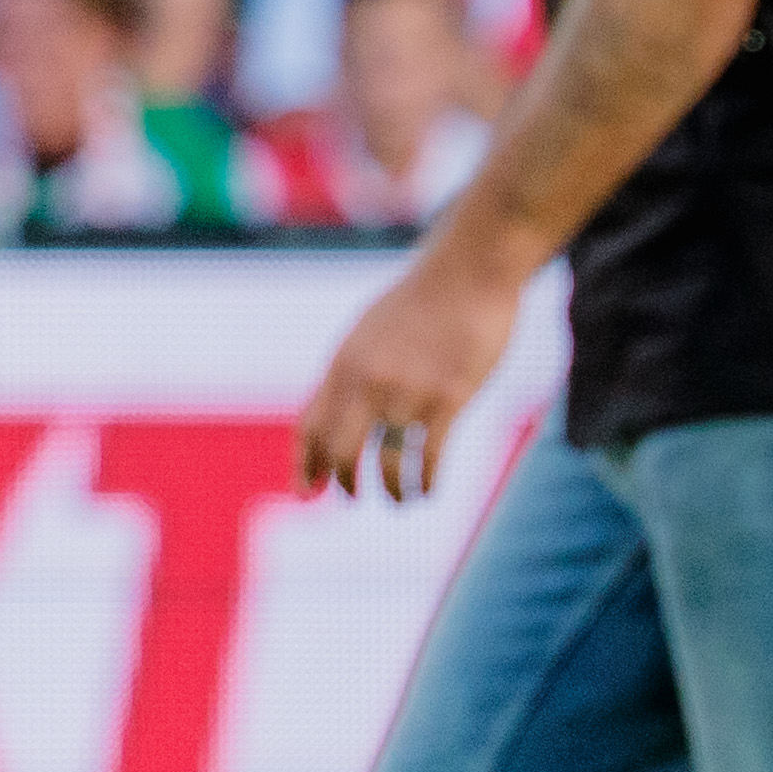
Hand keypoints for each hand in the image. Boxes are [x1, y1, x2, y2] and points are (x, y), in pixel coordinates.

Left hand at [294, 240, 524, 501]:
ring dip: (393, 490)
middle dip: (345, 482)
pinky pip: (429, 458)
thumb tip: (335, 412)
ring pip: (387, 464)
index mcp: (343, 365)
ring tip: (400, 500)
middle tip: (353, 497)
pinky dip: (426, 483)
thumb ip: (350, 373)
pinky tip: (428, 490)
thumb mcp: (367, 332)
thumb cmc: (421, 303)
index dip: (304, 464)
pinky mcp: (450, 398)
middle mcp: (368, 382)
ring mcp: (408, 392)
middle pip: (341, 451)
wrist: (468, 271)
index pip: (310, 426)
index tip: (304, 492)